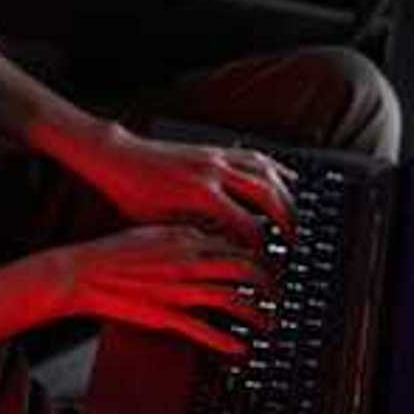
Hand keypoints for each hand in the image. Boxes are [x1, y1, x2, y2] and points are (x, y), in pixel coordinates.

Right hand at [42, 225, 272, 353]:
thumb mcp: (154, 230)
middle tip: (277, 291)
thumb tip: (208, 236)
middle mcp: (189, 262)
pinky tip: (239, 347)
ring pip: (233, 299)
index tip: (266, 263)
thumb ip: (183, 233)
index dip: (258, 255)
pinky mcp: (167, 315)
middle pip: (244, 269)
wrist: (83, 272)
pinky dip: (227, 342)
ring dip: (256, 312)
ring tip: (267, 321)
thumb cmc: (113, 252)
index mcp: (186, 237)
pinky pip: (205, 331)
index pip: (236, 243)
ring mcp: (180, 290)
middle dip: (268, 282)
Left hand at [72, 123, 297, 246]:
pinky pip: (255, 155)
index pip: (247, 225)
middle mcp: (214, 172)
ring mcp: (216, 157)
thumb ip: (197, 238)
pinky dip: (275, 168)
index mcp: (200, 195)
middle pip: (267, 195)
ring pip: (266, 171)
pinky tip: (287, 179)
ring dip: (286, 194)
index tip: (268, 264)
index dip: (262, 248)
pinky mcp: (215, 149)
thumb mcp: (162, 226)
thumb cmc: (133, 194)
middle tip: (294, 242)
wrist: (118, 158)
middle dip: (286, 221)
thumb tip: (227, 255)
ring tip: (294, 217)